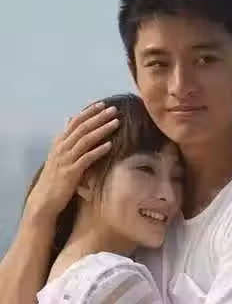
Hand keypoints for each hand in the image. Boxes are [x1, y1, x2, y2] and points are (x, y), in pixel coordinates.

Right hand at [25, 102, 118, 220]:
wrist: (44, 198)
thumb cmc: (54, 177)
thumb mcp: (57, 153)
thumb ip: (66, 137)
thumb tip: (69, 118)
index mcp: (59, 142)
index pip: (75, 121)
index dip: (89, 112)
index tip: (103, 105)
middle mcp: (62, 147)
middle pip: (82, 127)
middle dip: (99, 117)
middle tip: (114, 109)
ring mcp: (66, 159)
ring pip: (86, 140)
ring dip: (102, 129)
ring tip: (116, 122)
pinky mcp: (72, 172)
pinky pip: (87, 158)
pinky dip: (98, 150)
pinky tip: (110, 145)